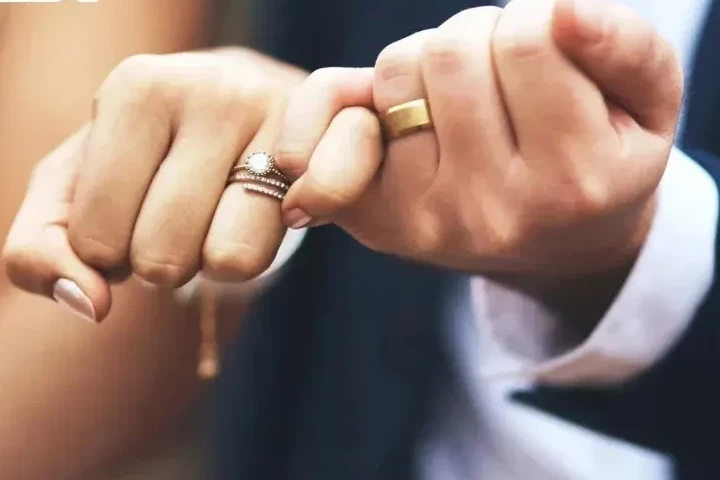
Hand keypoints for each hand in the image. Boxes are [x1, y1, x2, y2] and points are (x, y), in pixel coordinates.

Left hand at [3, 48, 306, 321]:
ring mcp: (281, 114)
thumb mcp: (74, 191)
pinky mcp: (339, 137)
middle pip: (163, 258)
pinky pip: (295, 240)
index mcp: (136, 87)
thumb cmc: (149, 156)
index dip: (110, 248)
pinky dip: (276, 239)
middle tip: (182, 212)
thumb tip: (91, 305)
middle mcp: (213, 90)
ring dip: (220, 259)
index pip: (97, 240)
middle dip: (165, 258)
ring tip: (224, 210)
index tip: (134, 207)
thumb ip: (40, 251)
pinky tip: (281, 206)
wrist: (243, 103)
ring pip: (231, 261)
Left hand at [275, 0, 682, 280]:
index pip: (528, 40)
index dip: (537, 20)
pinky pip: (329, 121)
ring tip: (464, 98)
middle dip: (479, 37)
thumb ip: (627, 49)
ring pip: (397, 71)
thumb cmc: (600, 161)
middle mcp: (491, 212)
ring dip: (429, 61)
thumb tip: (566, 11)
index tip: (550, 49)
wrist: (555, 244)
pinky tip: (387, 115)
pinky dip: (347, 96)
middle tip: (503, 71)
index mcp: (571, 183)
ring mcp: (425, 219)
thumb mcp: (648, 107)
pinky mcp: (376, 218)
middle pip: (450, 52)